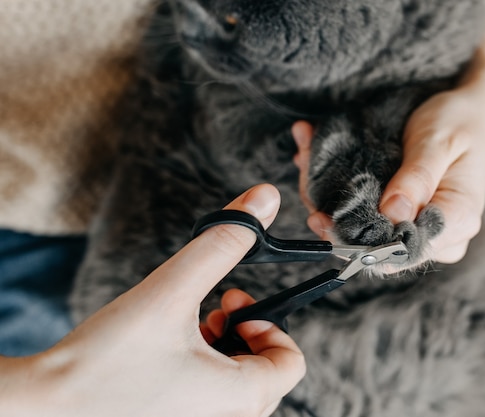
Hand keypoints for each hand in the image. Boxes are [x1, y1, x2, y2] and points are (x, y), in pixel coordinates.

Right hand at [0, 184, 305, 416]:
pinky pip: (212, 399)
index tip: (234, 303)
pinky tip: (168, 352)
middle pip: (266, 370)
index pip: (292, 360)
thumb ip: (222, 243)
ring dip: (221, 350)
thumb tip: (264, 198)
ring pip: (238, 384)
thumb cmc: (105, 362)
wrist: (45, 408)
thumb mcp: (172, 291)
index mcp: (241, 399)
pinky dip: (203, 370)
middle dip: (243, 333)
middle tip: (211, 311)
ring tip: (185, 330)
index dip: (270, 323)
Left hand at [293, 37, 484, 263]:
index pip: (402, 251)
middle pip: (376, 247)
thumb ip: (416, 180)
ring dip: (326, 199)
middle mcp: (440, 236)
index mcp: (457, 221)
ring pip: (364, 234)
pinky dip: (335, 194)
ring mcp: (421, 230)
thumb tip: (391, 215)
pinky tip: (313, 160)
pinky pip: (367, 219)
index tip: (324, 215)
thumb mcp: (438, 142)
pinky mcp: (406, 220)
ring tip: (304, 153)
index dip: (359, 241)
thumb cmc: (460, 122)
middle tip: (304, 165)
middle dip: (333, 214)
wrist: (470, 110)